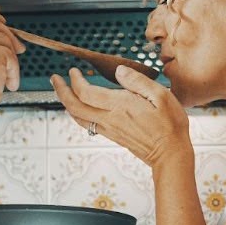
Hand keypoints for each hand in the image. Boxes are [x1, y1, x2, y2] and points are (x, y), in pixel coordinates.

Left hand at [49, 66, 190, 167]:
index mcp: (120, 106)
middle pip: (75, 106)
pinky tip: (80, 106)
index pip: (86, 93)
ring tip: (62, 90)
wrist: (170, 154)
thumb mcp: (161, 96)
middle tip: (55, 78)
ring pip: (78, 116)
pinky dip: (77, 112)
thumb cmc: (170, 125)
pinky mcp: (112, 135)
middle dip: (61, 91)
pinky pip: (87, 123)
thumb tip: (119, 71)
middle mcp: (110, 119)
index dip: (76, 80)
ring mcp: (109, 129)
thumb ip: (138, 82)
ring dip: (66, 102)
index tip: (74, 70)